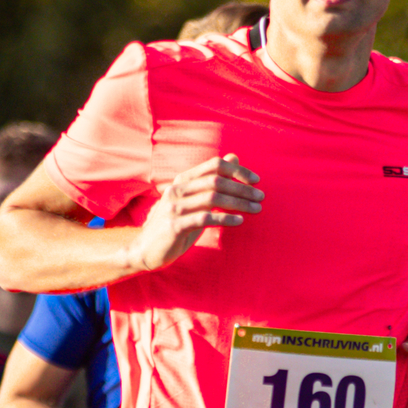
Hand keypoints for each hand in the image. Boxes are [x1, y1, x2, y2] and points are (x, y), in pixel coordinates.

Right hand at [131, 155, 261, 270]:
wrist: (146, 250)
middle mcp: (177, 189)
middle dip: (242, 188)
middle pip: (216, 180)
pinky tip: (239, 221)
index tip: (256, 181)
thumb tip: (234, 157)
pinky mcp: (174, 225)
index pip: (214, 165)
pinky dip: (225, 218)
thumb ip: (212, 181)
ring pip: (213, 198)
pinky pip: (205, 218)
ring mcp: (174, 207)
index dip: (237, 170)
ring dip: (239, 203)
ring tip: (256, 209)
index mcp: (183, 180)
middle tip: (261, 197)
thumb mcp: (195, 201)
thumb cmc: (176, 225)